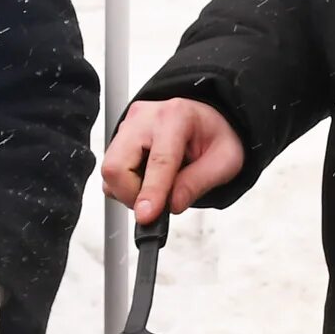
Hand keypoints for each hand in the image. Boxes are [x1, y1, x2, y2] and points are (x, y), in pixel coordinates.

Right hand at [101, 99, 243, 223]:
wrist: (206, 121)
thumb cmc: (215, 136)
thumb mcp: (225, 161)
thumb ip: (197, 184)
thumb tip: (172, 205)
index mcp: (176, 117)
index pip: (158, 161)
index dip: (151, 192)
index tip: (146, 216)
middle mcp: (145, 118)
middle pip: (117, 165)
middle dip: (131, 195)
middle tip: (156, 205)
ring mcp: (128, 126)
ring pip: (110, 172)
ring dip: (129, 192)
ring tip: (157, 189)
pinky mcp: (118, 138)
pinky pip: (111, 172)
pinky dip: (125, 186)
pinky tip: (147, 180)